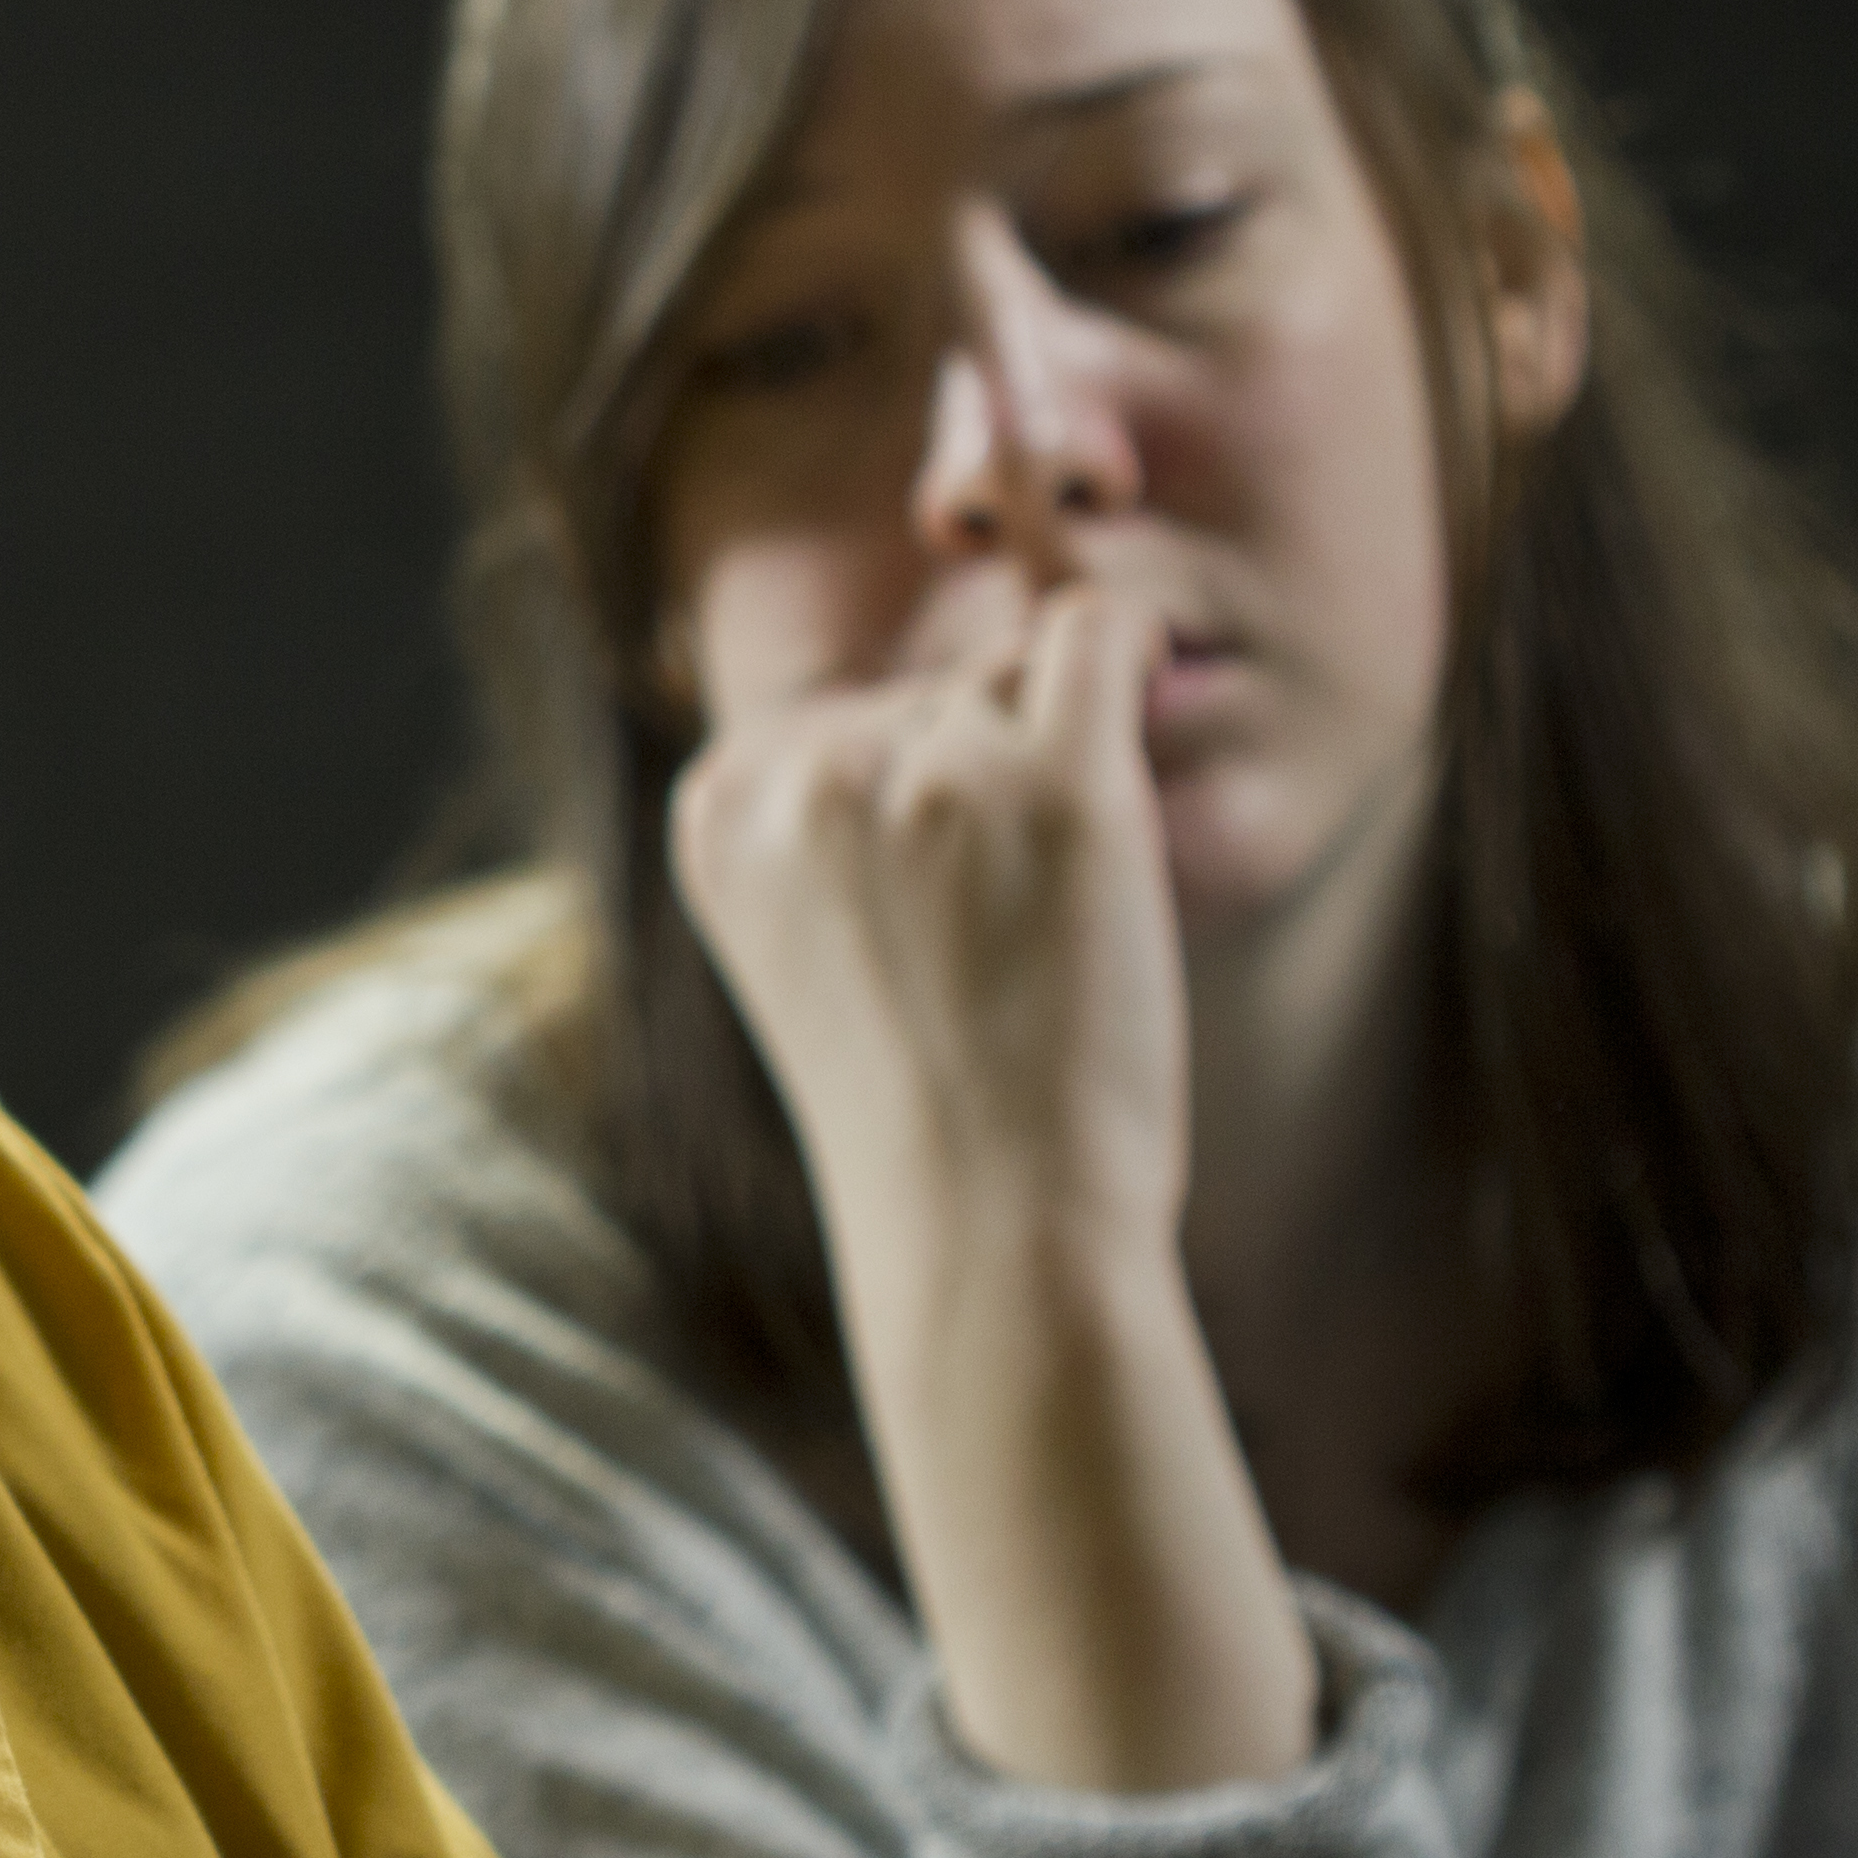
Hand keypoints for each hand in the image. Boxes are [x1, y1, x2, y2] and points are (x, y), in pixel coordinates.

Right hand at [669, 587, 1186, 1350]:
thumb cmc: (921, 1103)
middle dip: (981, 780)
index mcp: (715, 808)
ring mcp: (925, 771)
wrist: (992, 1225)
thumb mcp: (808, 941)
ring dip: (1052, 762)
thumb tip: (920, 692)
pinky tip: (1141, 697)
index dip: (906, 797)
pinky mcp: (1056, 784)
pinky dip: (1127, 650)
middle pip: (927, 694)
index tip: (926, 907)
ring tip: (1054, 903)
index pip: (834, 714)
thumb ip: (822, 819)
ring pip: (1010, 678)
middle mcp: (804, 775)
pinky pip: (1095, 632)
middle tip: (1002, 930)